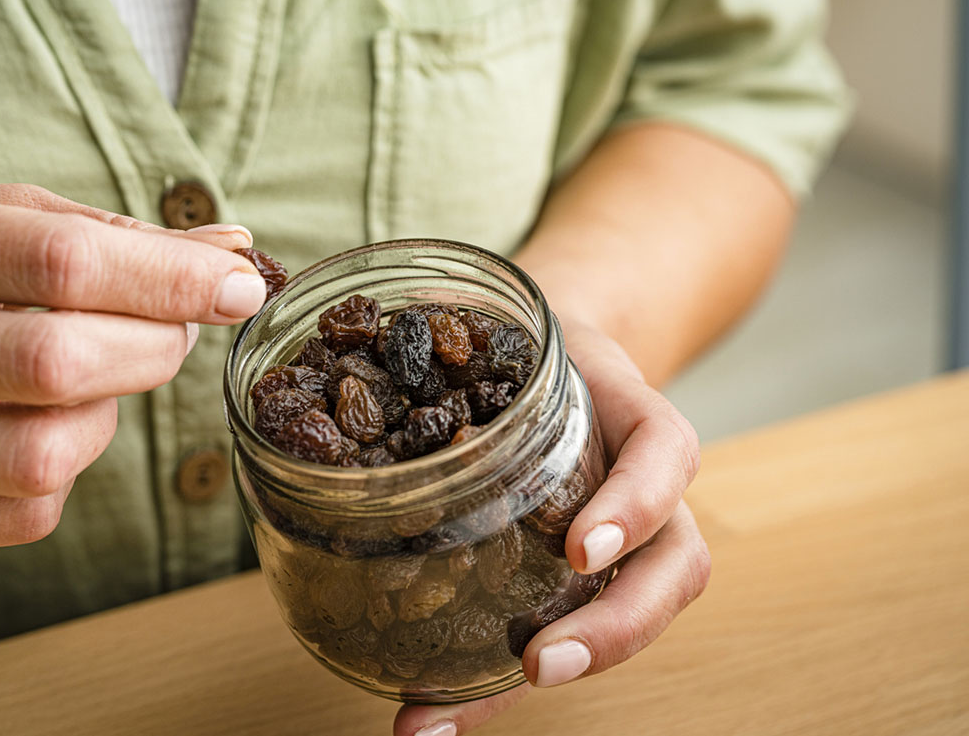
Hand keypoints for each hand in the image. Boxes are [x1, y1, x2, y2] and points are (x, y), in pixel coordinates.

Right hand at [0, 183, 265, 551]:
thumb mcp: (1, 218)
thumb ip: (117, 236)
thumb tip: (233, 255)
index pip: (62, 264)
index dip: (171, 279)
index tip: (240, 287)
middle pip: (60, 365)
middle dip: (154, 348)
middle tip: (171, 329)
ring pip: (48, 456)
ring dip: (108, 417)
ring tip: (91, 379)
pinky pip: (31, 513)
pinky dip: (70, 471)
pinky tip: (42, 426)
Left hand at [393, 320, 709, 735]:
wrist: (567, 354)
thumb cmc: (537, 336)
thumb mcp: (516, 311)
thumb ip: (453, 309)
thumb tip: (332, 315)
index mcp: (637, 420)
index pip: (665, 459)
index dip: (634, 505)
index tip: (577, 544)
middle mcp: (644, 491)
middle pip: (671, 570)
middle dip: (615, 628)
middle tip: (539, 663)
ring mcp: (622, 539)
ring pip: (622, 621)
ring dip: (549, 677)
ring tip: (442, 721)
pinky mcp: (571, 576)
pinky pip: (554, 634)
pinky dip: (493, 688)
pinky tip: (426, 716)